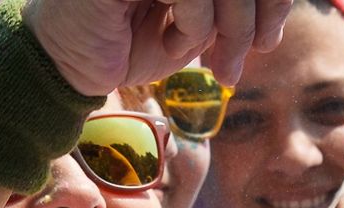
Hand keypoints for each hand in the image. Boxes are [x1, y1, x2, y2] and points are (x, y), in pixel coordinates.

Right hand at [24, 0, 292, 95]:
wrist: (65, 65)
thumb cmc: (128, 41)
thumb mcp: (196, 24)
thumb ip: (233, 6)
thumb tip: (278, 4)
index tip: (267, 39)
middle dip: (257, 15)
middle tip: (248, 59)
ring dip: (230, 27)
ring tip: (217, 65)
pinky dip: (196, 23)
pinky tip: (175, 43)